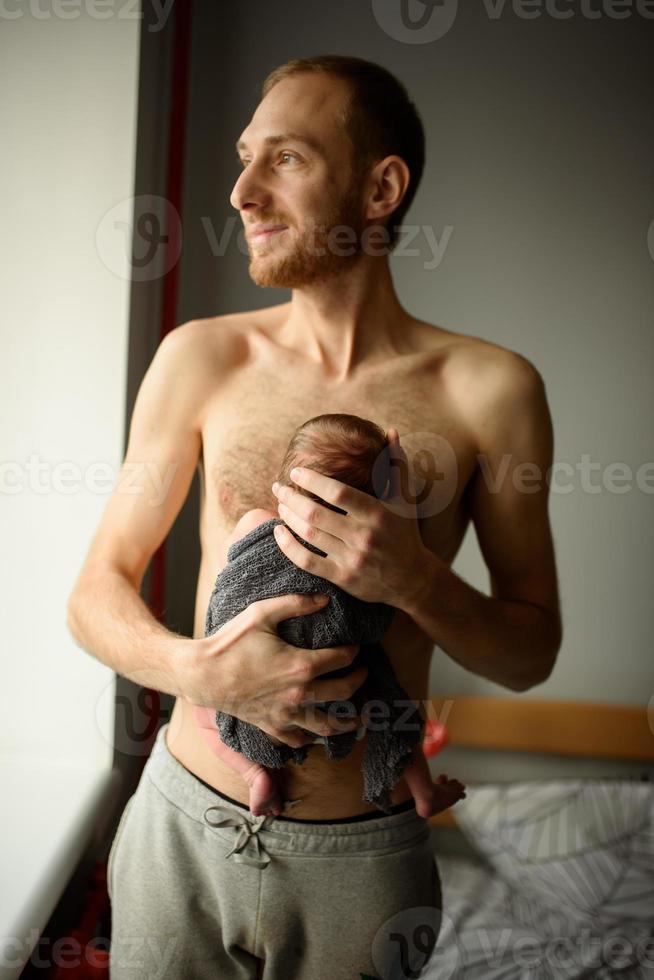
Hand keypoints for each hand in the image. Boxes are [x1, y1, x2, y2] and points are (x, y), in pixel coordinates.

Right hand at [176, 592, 367, 747]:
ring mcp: (286, 713)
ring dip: (347, 722)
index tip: (355, 647)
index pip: (342, 659)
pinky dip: (312, 738)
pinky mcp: (272, 725)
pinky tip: (318, 733)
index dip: (353, 651)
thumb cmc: (230, 642)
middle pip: (344, 691)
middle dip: (359, 680)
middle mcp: (299, 694)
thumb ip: (296, 603)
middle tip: (363, 672)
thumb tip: (326, 599)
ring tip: (359, 718)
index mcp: (301, 665)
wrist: (202, 673)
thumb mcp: (262, 613)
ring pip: (328, 725)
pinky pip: (299, 739)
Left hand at [271, 427, 429, 609]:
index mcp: (378, 513)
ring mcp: (352, 559)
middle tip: (278, 487)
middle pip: (315, 513)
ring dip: (288, 518)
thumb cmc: (406, 533)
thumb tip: (390, 431)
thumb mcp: (405, 499)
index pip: (337, 492)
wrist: (413, 580)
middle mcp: (364, 536)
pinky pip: (307, 561)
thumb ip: (395, 465)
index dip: (312, 480)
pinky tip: (278, 532)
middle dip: (290, 498)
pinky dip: (288, 546)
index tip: (296, 472)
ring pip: (308, 535)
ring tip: (280, 505)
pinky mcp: (342, 578)